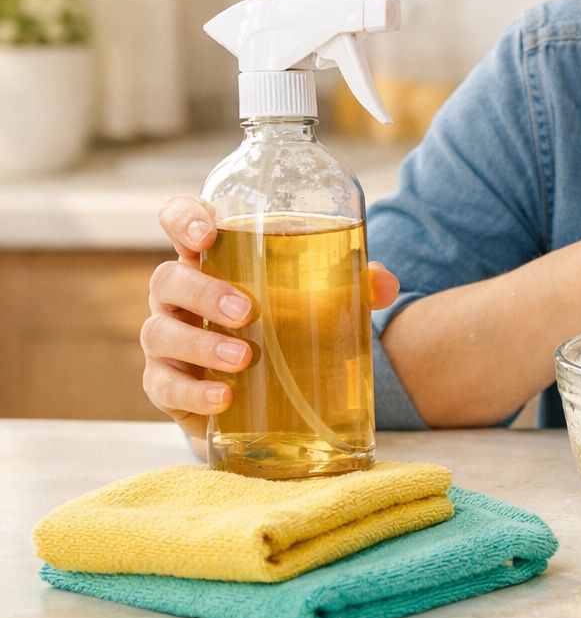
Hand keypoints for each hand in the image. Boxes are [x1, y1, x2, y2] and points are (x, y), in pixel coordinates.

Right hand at [144, 196, 400, 454]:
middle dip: (203, 291)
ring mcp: (167, 339)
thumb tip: (383, 283)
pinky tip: (222, 398)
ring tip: (244, 358)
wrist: (268, 398)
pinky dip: (192, 392)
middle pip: (168, 279)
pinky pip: (164, 385)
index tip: (207, 233)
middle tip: (246, 310)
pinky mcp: (166, 384)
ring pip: (161, 332)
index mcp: (212, 261)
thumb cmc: (286, 327)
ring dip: (202, 344)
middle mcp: (179, 296)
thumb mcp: (319, 302)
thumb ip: (353, 287)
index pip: (179, 222)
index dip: (183, 218)